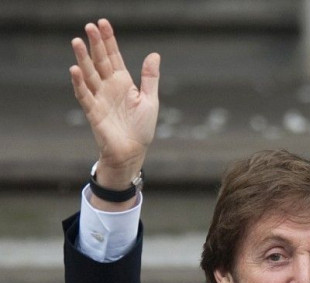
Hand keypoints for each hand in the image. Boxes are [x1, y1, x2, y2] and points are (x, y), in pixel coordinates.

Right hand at [70, 18, 159, 190]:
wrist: (132, 152)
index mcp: (123, 82)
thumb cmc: (141, 128)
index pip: (114, 57)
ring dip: (83, 59)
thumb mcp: (150, 100)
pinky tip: (75, 69)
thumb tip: (154, 54)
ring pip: (89, 74)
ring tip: (77, 41)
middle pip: (100, 61)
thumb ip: (150, 78)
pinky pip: (84, 95)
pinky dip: (79, 83)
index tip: (103, 23)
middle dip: (95, 44)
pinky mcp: (93, 111)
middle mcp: (109, 87)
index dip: (108, 41)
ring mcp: (99, 98)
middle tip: (89, 26)